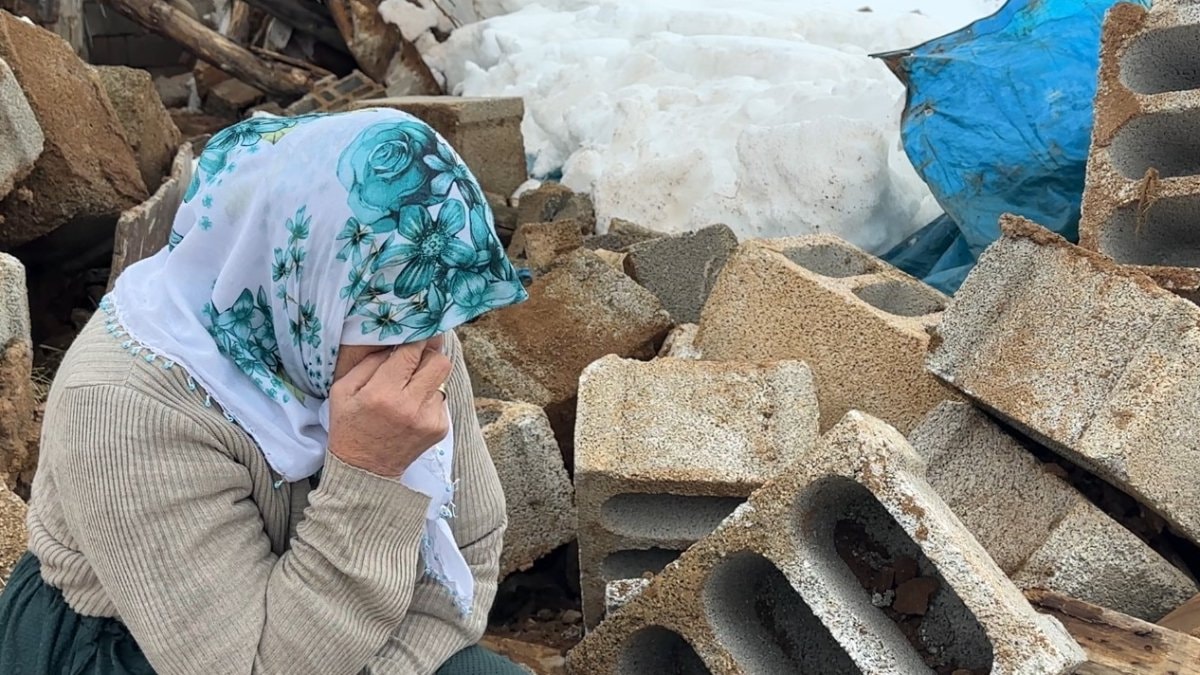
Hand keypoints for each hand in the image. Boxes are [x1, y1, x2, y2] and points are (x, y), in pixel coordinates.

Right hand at [327, 340, 450, 477]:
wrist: (365, 470)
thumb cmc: (350, 425)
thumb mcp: (344, 389)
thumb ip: (369, 361)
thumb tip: (396, 341)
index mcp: (383, 393)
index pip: (412, 352)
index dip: (416, 338)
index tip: (415, 332)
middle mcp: (410, 406)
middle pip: (439, 362)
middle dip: (429, 354)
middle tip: (416, 356)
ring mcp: (429, 419)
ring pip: (443, 379)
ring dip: (428, 376)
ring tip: (409, 387)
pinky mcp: (439, 429)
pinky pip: (441, 399)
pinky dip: (429, 397)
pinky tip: (412, 408)